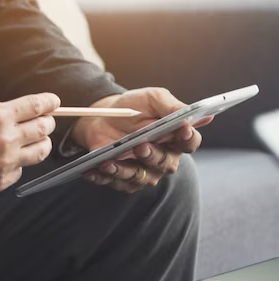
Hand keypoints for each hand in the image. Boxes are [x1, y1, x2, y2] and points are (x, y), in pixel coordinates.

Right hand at [0, 93, 59, 200]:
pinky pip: (20, 170)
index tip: (53, 102)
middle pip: (44, 128)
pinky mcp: (1, 181)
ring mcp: (6, 162)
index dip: (48, 102)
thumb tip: (13, 114)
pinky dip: (16, 164)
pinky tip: (4, 160)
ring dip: (39, 143)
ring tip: (33, 141)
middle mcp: (6, 138)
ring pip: (40, 151)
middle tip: (43, 121)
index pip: (36, 105)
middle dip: (46, 122)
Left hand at [71, 88, 211, 193]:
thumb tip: (190, 113)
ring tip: (108, 162)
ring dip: (123, 171)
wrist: (103, 116)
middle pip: (164, 164)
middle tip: (140, 146)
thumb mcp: (152, 98)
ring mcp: (144, 172)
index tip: (182, 128)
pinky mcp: (122, 179)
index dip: (188, 137)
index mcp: (175, 139)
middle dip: (152, 156)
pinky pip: (113, 182)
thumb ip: (170, 105)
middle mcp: (163, 159)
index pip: (189, 142)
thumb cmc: (133, 106)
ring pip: (139, 177)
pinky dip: (101, 177)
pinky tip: (90, 170)